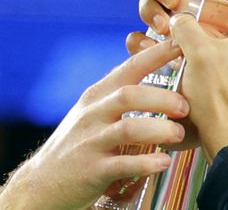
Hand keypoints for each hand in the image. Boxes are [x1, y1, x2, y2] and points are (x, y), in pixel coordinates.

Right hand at [0, 40, 189, 209]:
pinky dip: (146, 162)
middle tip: (186, 106)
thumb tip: (152, 74)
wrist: (42, 183)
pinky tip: (163, 162)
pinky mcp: (92, 170)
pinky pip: (123, 164)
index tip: (182, 44)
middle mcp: (93, 114)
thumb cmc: (77, 145)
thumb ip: (118, 94)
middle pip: (130, 95)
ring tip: (178, 135)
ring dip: (159, 130)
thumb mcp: (92, 112)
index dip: (156, 54)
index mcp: (97, 95)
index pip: (129, 67)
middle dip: (162, 98)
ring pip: (128, 128)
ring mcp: (91, 142)